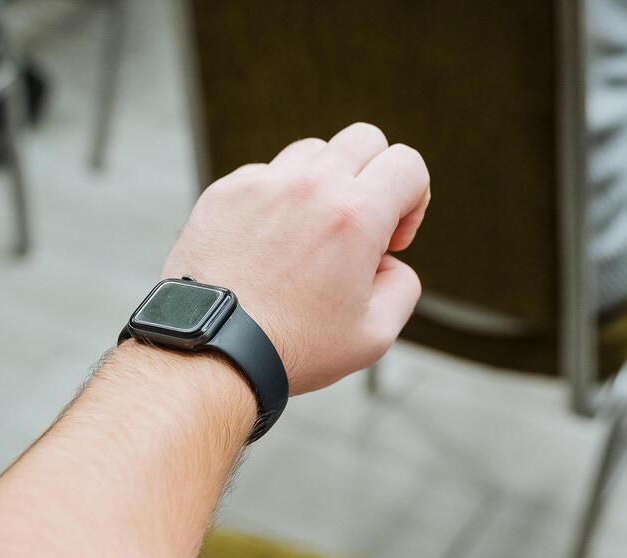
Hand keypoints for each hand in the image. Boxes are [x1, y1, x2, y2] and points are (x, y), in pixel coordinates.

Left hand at [161, 123, 430, 394]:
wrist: (212, 350)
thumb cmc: (293, 348)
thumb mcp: (375, 335)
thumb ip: (404, 285)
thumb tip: (388, 261)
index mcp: (355, 216)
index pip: (408, 164)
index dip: (414, 201)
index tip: (391, 240)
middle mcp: (309, 186)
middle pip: (365, 139)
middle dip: (374, 179)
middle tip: (356, 230)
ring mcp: (263, 183)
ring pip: (314, 153)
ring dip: (324, 186)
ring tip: (309, 238)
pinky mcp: (225, 191)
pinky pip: (267, 175)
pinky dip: (279, 200)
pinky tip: (269, 245)